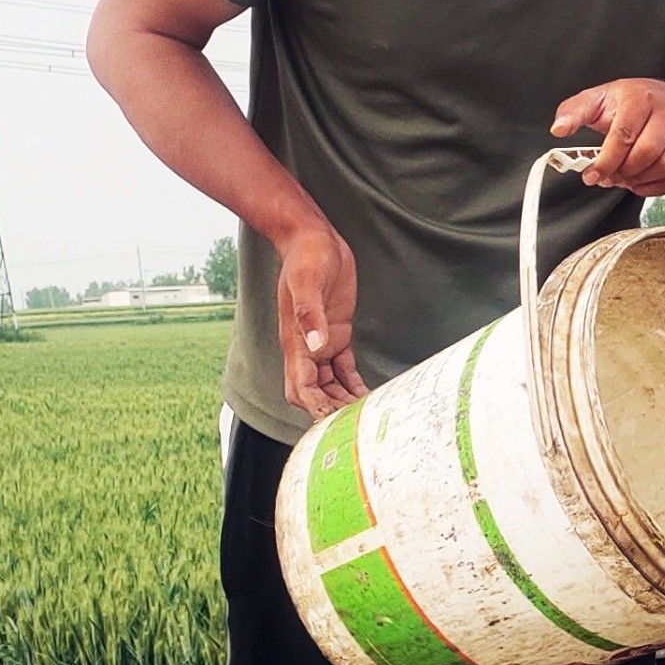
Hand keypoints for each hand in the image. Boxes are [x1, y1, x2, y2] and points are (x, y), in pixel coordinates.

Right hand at [274, 221, 365, 416]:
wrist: (312, 239)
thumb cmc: (306, 257)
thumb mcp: (307, 281)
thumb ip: (310, 313)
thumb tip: (317, 345)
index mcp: (295, 342)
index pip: (300, 387)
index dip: (314, 406)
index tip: (332, 421)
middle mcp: (306, 348)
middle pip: (313, 393)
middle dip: (330, 411)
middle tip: (356, 426)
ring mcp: (321, 342)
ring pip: (329, 385)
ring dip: (343, 401)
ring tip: (365, 416)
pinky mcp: (337, 333)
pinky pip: (343, 369)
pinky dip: (353, 384)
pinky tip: (368, 394)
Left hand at [552, 77, 664, 198]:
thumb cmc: (630, 101)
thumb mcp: (598, 98)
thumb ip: (574, 111)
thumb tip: (558, 129)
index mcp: (640, 99)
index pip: (624, 135)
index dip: (605, 161)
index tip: (591, 175)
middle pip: (645, 153)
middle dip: (621, 172)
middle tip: (608, 177)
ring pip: (664, 167)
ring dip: (638, 180)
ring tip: (623, 177)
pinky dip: (654, 188)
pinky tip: (639, 182)